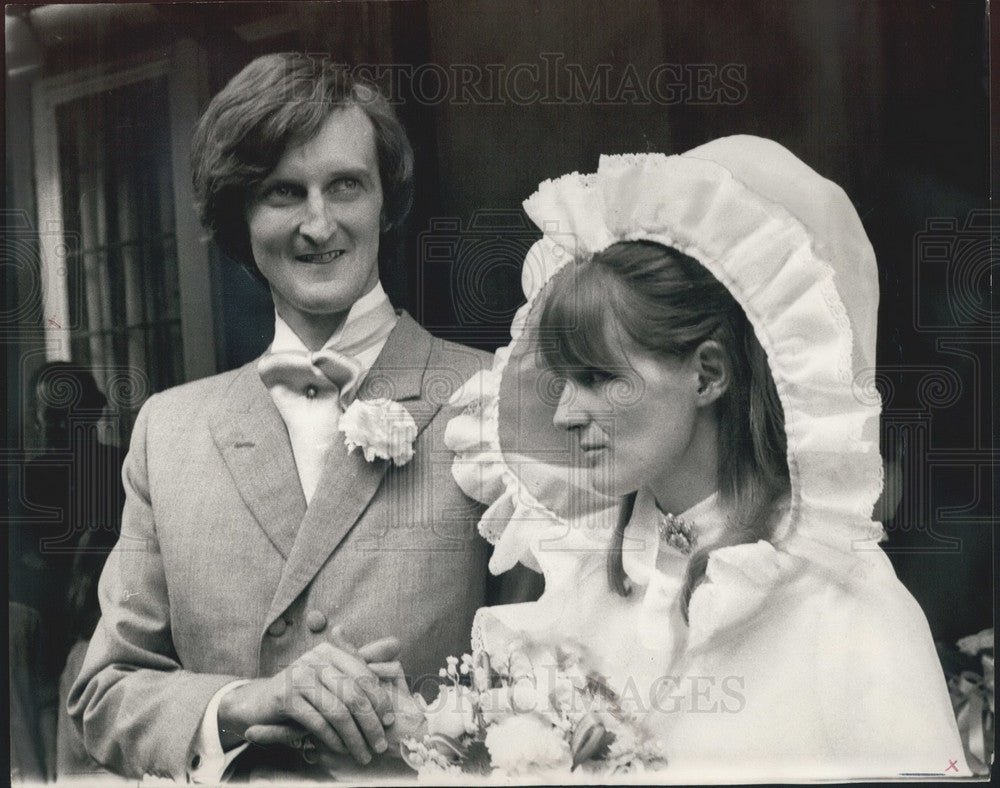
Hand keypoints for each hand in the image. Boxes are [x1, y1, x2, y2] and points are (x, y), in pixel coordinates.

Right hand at [218, 637, 397, 765]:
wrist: (257, 703)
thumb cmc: (302, 693)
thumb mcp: (329, 680)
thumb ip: (358, 668)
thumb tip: (396, 646)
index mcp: (330, 652)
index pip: (363, 674)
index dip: (379, 698)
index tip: (389, 721)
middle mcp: (315, 659)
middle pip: (354, 694)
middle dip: (370, 723)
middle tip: (380, 744)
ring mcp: (299, 676)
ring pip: (338, 711)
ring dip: (354, 737)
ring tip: (364, 754)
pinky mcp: (286, 696)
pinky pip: (318, 722)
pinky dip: (333, 739)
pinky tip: (341, 750)